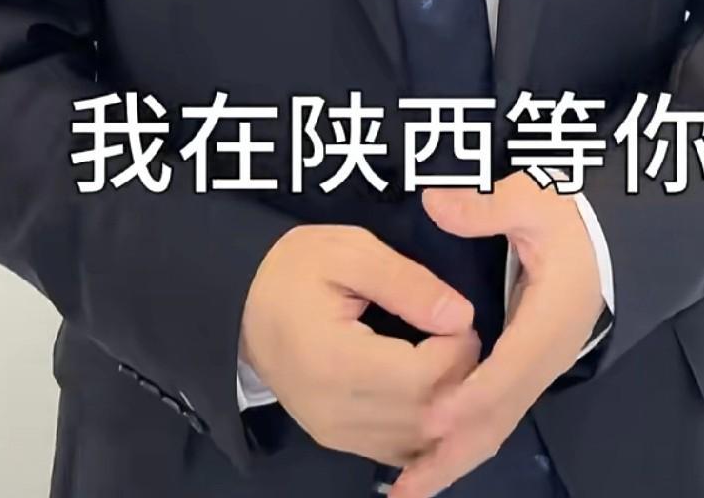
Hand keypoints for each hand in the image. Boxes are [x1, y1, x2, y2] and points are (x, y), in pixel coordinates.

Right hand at [240, 224, 481, 464]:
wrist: (242, 304)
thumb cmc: (297, 269)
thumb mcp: (351, 251)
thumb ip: (407, 282)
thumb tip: (460, 315)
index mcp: (335, 360)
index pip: (422, 377)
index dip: (458, 349)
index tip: (461, 316)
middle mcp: (335, 412)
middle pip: (425, 416)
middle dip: (460, 378)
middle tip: (460, 336)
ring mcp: (334, 434)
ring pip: (417, 442)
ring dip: (447, 406)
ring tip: (447, 358)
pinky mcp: (337, 441)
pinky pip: (398, 450)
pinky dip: (426, 428)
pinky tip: (433, 391)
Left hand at [387, 171, 604, 497]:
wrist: (610, 235)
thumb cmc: (572, 216)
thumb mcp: (534, 197)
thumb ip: (487, 204)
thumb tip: (436, 205)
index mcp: (551, 316)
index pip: (509, 368)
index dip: (470, 395)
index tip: (430, 416)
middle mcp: (548, 355)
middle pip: (501, 415)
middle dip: (453, 450)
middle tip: (406, 486)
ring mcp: (541, 367)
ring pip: (499, 424)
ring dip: (454, 456)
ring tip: (408, 487)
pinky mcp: (530, 369)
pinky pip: (498, 414)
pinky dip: (465, 440)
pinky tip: (431, 454)